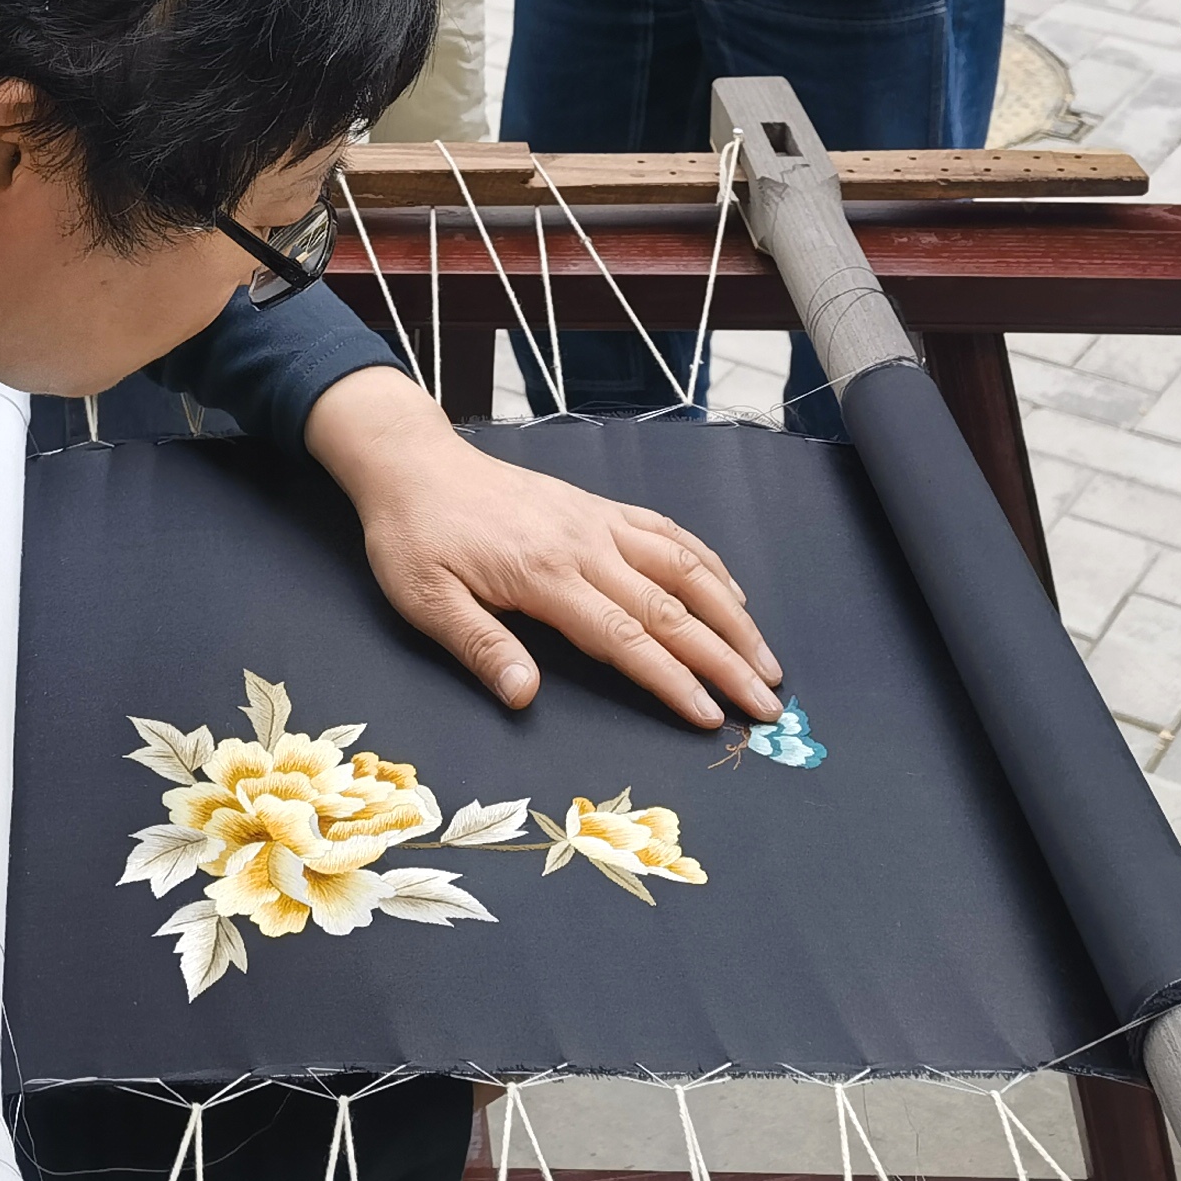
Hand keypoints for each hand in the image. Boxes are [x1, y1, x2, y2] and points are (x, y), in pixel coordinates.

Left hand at [302, 368, 781, 729]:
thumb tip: (524, 696)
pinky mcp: (596, 506)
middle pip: (672, 610)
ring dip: (733, 614)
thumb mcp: (424, 598)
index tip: (713, 717)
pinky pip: (665, 532)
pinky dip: (707, 562)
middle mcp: (584, 545)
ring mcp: (597, 521)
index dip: (673, 682)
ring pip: (684, 567)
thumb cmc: (413, 536)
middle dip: (726, 660)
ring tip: (768, 659)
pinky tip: (731, 591)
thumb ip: (479, 646)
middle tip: (769, 705)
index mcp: (545, 576)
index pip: (627, 639)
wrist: (411, 462)